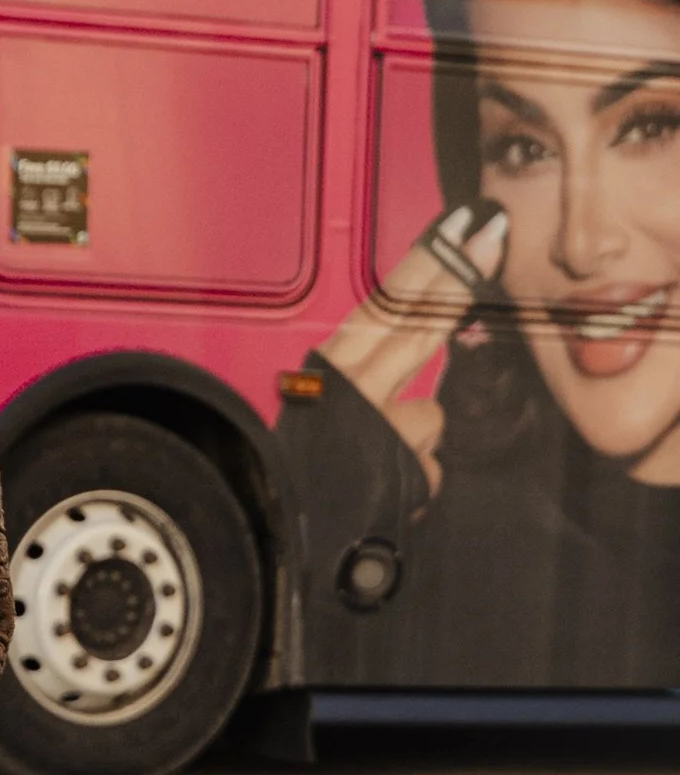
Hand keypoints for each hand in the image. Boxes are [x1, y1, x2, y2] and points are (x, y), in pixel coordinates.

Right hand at [303, 206, 506, 496]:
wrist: (282, 542)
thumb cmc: (299, 483)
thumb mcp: (322, 425)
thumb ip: (363, 396)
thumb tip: (407, 388)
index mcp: (325, 377)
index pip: (381, 307)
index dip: (422, 267)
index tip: (457, 232)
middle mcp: (348, 392)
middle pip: (412, 323)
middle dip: (454, 278)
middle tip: (490, 238)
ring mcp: (377, 426)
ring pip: (428, 418)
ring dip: (413, 442)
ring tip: (379, 466)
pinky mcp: (402, 466)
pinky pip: (428, 467)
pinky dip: (413, 484)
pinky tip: (388, 495)